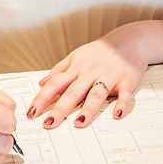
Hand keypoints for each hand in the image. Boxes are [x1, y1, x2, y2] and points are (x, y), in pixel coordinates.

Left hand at [27, 21, 157, 128]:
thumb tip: (41, 84)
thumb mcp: (76, 56)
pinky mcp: (127, 80)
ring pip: (96, 94)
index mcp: (76, 68)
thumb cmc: (101, 51)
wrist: (130, 39)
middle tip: (49, 124)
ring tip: (79, 123)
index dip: (42, 98)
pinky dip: (122, 104)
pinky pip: (124, 93)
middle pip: (73, 92)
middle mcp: (90, 72)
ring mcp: (109, 76)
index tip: (32, 113)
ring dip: (88, 108)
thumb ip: (59, 70)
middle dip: (60, 109)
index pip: (55, 84)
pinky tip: (117, 115)